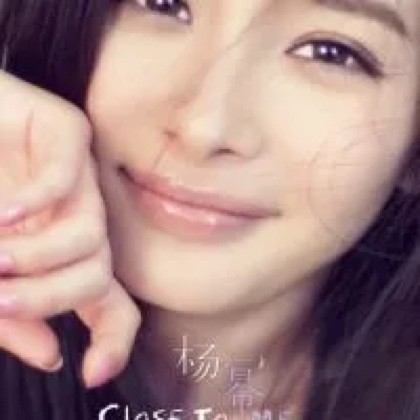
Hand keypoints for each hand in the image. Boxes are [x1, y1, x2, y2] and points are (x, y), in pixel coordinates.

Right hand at [0, 70, 140, 387]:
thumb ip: (8, 314)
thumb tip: (50, 355)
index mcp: (63, 255)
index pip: (109, 303)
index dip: (112, 339)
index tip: (92, 373)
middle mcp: (79, 221)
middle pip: (97, 276)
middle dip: (48, 299)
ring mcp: (80, 180)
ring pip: (90, 236)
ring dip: (36, 258)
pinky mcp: (68, 135)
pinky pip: (67, 177)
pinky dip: (33, 203)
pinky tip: (2, 214)